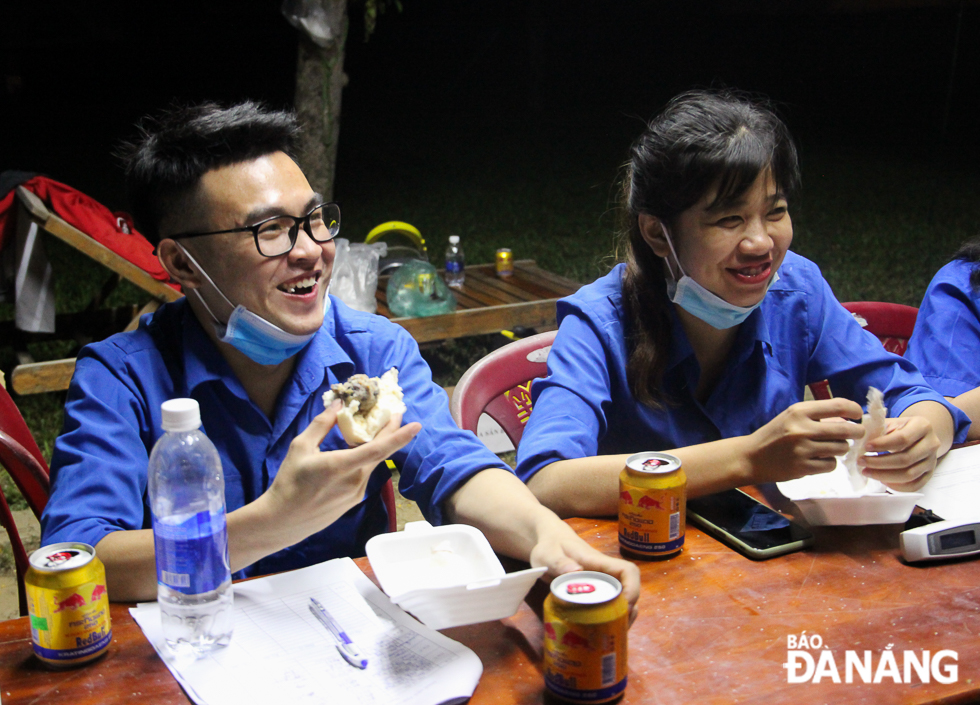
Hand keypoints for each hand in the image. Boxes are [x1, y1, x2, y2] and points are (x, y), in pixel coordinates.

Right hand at [262, 400, 420, 542]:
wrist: (281, 521)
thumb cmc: (289, 482)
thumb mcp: (301, 447)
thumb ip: (322, 424)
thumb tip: (338, 405)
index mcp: (343, 466)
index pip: (379, 449)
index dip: (399, 436)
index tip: (416, 425)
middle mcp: (355, 481)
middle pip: (381, 454)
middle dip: (391, 433)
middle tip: (395, 415)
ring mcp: (356, 493)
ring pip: (372, 465)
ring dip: (375, 448)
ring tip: (372, 430)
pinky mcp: (354, 501)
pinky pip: (364, 476)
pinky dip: (364, 462)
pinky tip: (355, 455)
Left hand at [528, 520, 640, 624]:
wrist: (548, 544)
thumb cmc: (550, 547)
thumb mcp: (548, 554)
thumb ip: (559, 562)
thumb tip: (576, 570)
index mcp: (598, 562)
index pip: (627, 571)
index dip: (632, 588)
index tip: (625, 607)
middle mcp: (605, 574)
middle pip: (629, 590)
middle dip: (627, 611)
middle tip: (615, 629)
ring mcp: (601, 583)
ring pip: (621, 600)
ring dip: (620, 617)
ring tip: (609, 634)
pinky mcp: (595, 592)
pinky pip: (608, 605)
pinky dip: (608, 619)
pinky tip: (598, 631)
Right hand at [745, 399, 864, 482]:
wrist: (751, 457)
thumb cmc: (774, 434)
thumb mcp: (791, 417)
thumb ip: (817, 416)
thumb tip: (848, 420)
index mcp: (799, 411)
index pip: (837, 406)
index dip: (853, 409)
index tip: (858, 414)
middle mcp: (802, 428)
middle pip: (845, 430)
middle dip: (857, 432)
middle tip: (858, 434)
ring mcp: (803, 449)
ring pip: (840, 448)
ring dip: (840, 449)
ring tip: (829, 448)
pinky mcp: (803, 467)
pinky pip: (831, 465)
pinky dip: (829, 463)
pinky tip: (819, 460)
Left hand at [860, 415, 939, 491]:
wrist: (918, 436)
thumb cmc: (900, 428)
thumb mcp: (891, 423)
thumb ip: (879, 430)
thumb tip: (861, 440)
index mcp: (922, 426)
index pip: (902, 439)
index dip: (882, 445)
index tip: (866, 447)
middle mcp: (931, 444)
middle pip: (905, 459)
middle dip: (879, 463)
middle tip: (861, 462)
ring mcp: (932, 461)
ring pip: (909, 474)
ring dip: (885, 475)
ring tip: (867, 472)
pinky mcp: (930, 474)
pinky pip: (915, 485)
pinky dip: (897, 486)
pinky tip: (882, 480)